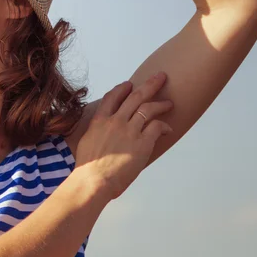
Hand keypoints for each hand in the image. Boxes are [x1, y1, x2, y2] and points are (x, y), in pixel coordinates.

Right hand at [75, 72, 173, 199]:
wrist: (94, 180)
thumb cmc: (88, 168)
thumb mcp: (87, 142)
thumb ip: (97, 132)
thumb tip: (101, 133)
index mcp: (100, 120)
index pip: (112, 97)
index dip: (122, 88)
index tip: (129, 84)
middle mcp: (115, 121)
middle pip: (135, 96)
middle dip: (150, 84)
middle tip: (161, 77)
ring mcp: (129, 130)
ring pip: (148, 108)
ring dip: (160, 104)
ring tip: (169, 103)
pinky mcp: (142, 143)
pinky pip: (157, 127)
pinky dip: (164, 126)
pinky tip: (168, 128)